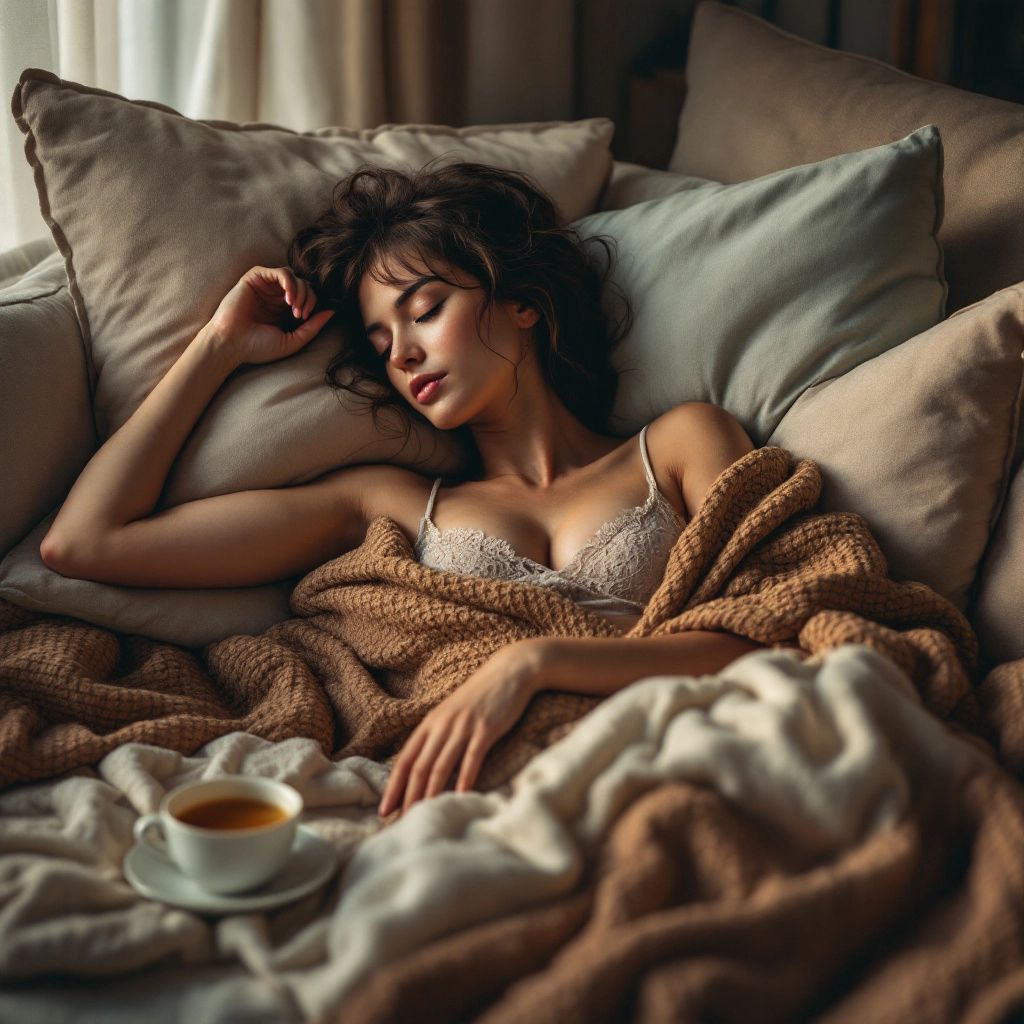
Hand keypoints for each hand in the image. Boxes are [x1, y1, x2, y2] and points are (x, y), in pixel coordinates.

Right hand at [208, 265, 335, 365]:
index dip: (313, 305)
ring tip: (294, 308)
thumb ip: (313, 327)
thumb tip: (333, 311)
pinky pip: (279, 272)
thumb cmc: (258, 347)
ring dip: (300, 291)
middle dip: (309, 298)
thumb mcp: (292, 341)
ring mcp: (266, 286)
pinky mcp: (255, 278)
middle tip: (300, 315)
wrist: (231, 345)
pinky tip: (288, 298)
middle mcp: (277, 296)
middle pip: (305, 285)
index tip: (305, 319)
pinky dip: (289, 282)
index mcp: (285, 310)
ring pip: (294, 277)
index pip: (309, 297)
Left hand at [378, 639, 546, 817]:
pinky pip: (472, 757)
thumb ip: (438, 736)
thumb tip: (424, 767)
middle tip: (400, 821)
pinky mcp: (486, 728)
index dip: (393, 786)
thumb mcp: (451, 713)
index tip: (385, 810)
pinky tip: (460, 795)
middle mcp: (442, 725)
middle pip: (419, 766)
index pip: (405, 759)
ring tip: (423, 814)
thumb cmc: (480, 696)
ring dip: (430, 792)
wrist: (509, 671)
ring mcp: (464, 726)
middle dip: (408, 796)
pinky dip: (464, 777)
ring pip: (441, 764)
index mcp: (430, 722)